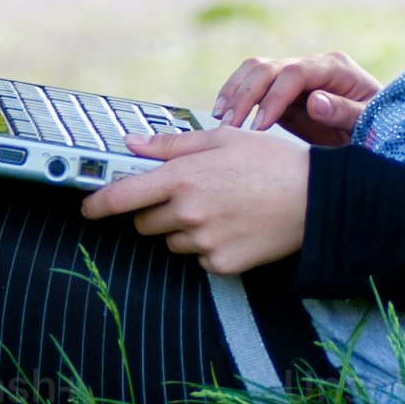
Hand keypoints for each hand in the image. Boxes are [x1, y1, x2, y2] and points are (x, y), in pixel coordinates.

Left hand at [80, 119, 310, 275]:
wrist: (316, 199)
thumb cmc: (271, 161)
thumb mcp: (223, 138)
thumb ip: (172, 145)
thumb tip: (131, 144)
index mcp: (183, 177)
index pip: (122, 197)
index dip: (98, 204)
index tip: (88, 208)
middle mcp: (188, 212)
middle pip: (144, 222)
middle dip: (156, 210)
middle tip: (190, 195)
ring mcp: (204, 241)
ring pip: (172, 241)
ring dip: (184, 229)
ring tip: (222, 208)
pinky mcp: (221, 264)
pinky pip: (198, 258)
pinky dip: (209, 246)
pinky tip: (234, 227)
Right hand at [208, 50, 381, 147]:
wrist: (381, 133)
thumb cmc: (381, 128)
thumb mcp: (371, 124)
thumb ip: (345, 112)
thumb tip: (314, 101)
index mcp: (336, 69)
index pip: (295, 74)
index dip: (273, 97)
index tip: (259, 126)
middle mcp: (313, 66)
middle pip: (269, 67)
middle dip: (246, 95)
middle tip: (230, 125)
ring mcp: (296, 75)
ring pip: (255, 70)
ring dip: (234, 91)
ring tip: (220, 118)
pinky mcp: (284, 91)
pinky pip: (253, 85)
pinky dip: (235, 96)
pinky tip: (222, 115)